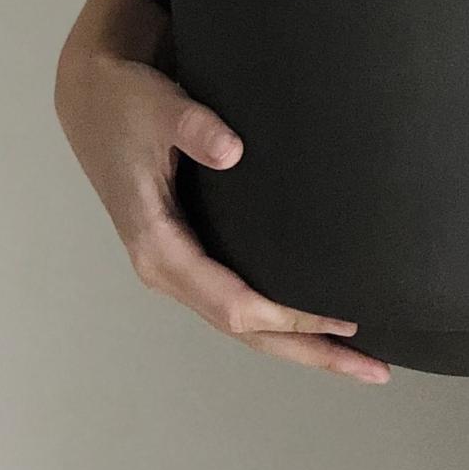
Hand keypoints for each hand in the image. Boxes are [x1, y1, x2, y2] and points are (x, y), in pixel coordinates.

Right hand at [55, 0, 389, 383]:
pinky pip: (240, 300)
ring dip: (302, 344)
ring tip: (362, 360)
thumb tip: (231, 150)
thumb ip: (192, 126)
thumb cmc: (125, 103)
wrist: (93, 98)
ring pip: (245, 324)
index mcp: (157, 247)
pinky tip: (319, 321)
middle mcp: (168, 270)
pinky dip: (282, 319)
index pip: (233, 303)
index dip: (291, 316)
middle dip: (311, 352)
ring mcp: (180, 266)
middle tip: (375, 371)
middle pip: (247, 331)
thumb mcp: (155, 106)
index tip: (343, 319)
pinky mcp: (192, 254)